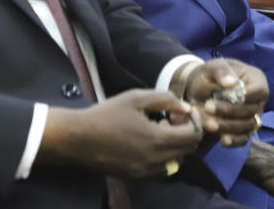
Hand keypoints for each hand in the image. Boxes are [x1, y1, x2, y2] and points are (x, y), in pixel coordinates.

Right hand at [39, 89, 203, 178]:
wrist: (79, 139)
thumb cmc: (106, 114)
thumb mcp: (135, 98)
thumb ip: (164, 100)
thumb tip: (185, 108)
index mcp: (158, 139)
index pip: (193, 135)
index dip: (194, 121)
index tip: (182, 110)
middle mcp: (157, 160)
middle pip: (189, 150)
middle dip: (186, 132)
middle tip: (171, 117)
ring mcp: (148, 171)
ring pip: (178, 161)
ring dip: (176, 145)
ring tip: (158, 129)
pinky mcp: (138, 176)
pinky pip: (163, 169)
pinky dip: (165, 156)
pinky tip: (148, 142)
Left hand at [185, 58, 268, 146]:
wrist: (199, 89)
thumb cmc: (209, 75)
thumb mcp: (212, 67)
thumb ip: (222, 71)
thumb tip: (232, 82)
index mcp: (256, 80)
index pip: (260, 91)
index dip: (245, 95)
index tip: (223, 94)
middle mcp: (258, 100)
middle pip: (252, 110)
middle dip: (229, 111)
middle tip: (208, 107)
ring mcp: (253, 116)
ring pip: (247, 126)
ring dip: (228, 126)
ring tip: (209, 123)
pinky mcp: (243, 130)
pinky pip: (244, 138)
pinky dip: (234, 140)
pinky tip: (223, 140)